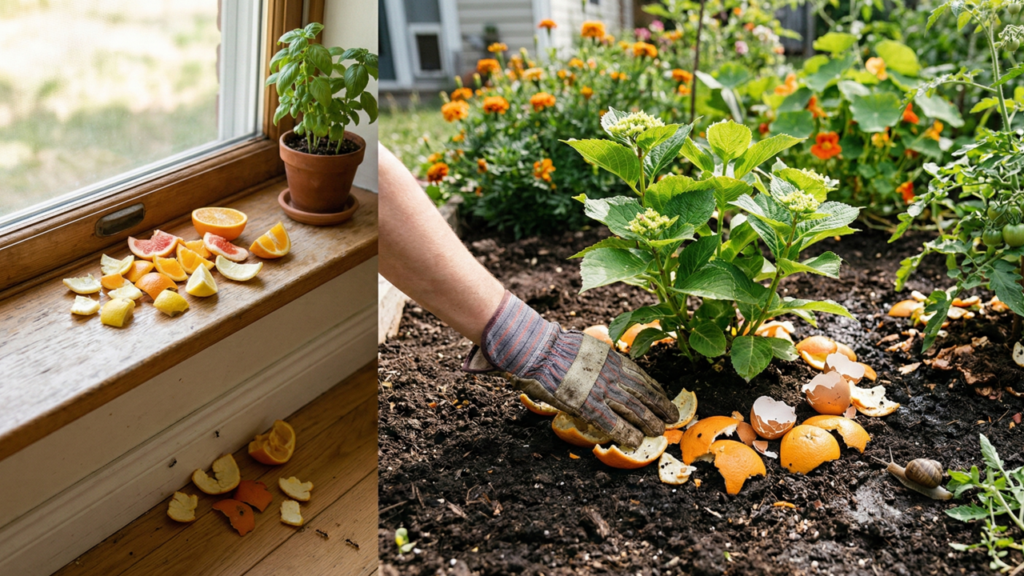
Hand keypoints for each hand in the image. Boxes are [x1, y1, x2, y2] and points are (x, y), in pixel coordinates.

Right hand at [463, 292, 677, 447]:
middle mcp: (612, 374)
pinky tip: (635, 441)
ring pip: (634, 409)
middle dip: (660, 407)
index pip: (641, 377)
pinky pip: (613, 423)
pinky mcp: (588, 406)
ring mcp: (601, 390)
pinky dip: (626, 433)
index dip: (655, 390)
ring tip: (660, 432)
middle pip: (643, 394)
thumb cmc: (554, 346)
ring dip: (649, 422)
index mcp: (612, 359)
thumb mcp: (585, 346)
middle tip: (672, 418)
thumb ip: (598, 357)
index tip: (664, 398)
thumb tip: (603, 361)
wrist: (539, 350)